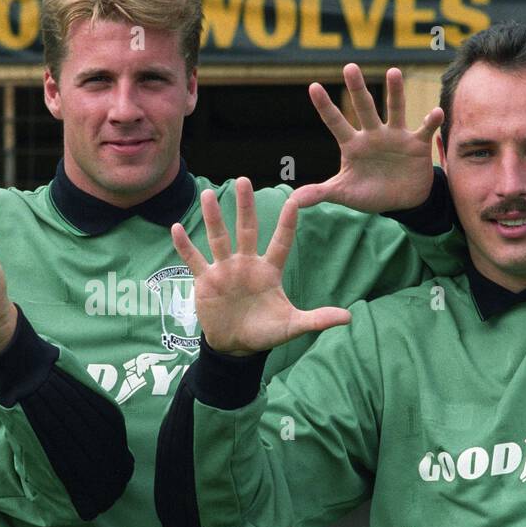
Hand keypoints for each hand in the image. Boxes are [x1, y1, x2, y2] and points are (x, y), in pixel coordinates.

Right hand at [170, 178, 350, 354]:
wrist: (235, 346)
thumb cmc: (265, 332)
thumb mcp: (292, 326)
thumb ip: (317, 319)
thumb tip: (348, 318)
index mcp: (269, 270)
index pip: (281, 241)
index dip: (288, 223)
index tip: (295, 200)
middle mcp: (247, 264)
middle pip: (247, 229)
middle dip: (245, 206)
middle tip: (243, 180)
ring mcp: (225, 270)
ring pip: (218, 238)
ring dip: (213, 217)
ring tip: (207, 194)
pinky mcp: (206, 280)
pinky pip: (193, 259)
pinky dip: (184, 245)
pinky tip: (177, 227)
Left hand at [293, 65, 443, 212]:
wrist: (402, 202)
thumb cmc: (370, 193)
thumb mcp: (344, 194)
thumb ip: (320, 192)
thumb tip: (293, 201)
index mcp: (353, 144)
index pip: (335, 122)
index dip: (324, 106)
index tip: (312, 86)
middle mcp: (373, 134)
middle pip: (363, 108)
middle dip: (357, 88)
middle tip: (349, 67)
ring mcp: (396, 136)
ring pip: (394, 109)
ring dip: (395, 92)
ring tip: (393, 72)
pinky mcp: (417, 143)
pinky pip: (424, 129)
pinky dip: (431, 121)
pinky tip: (434, 113)